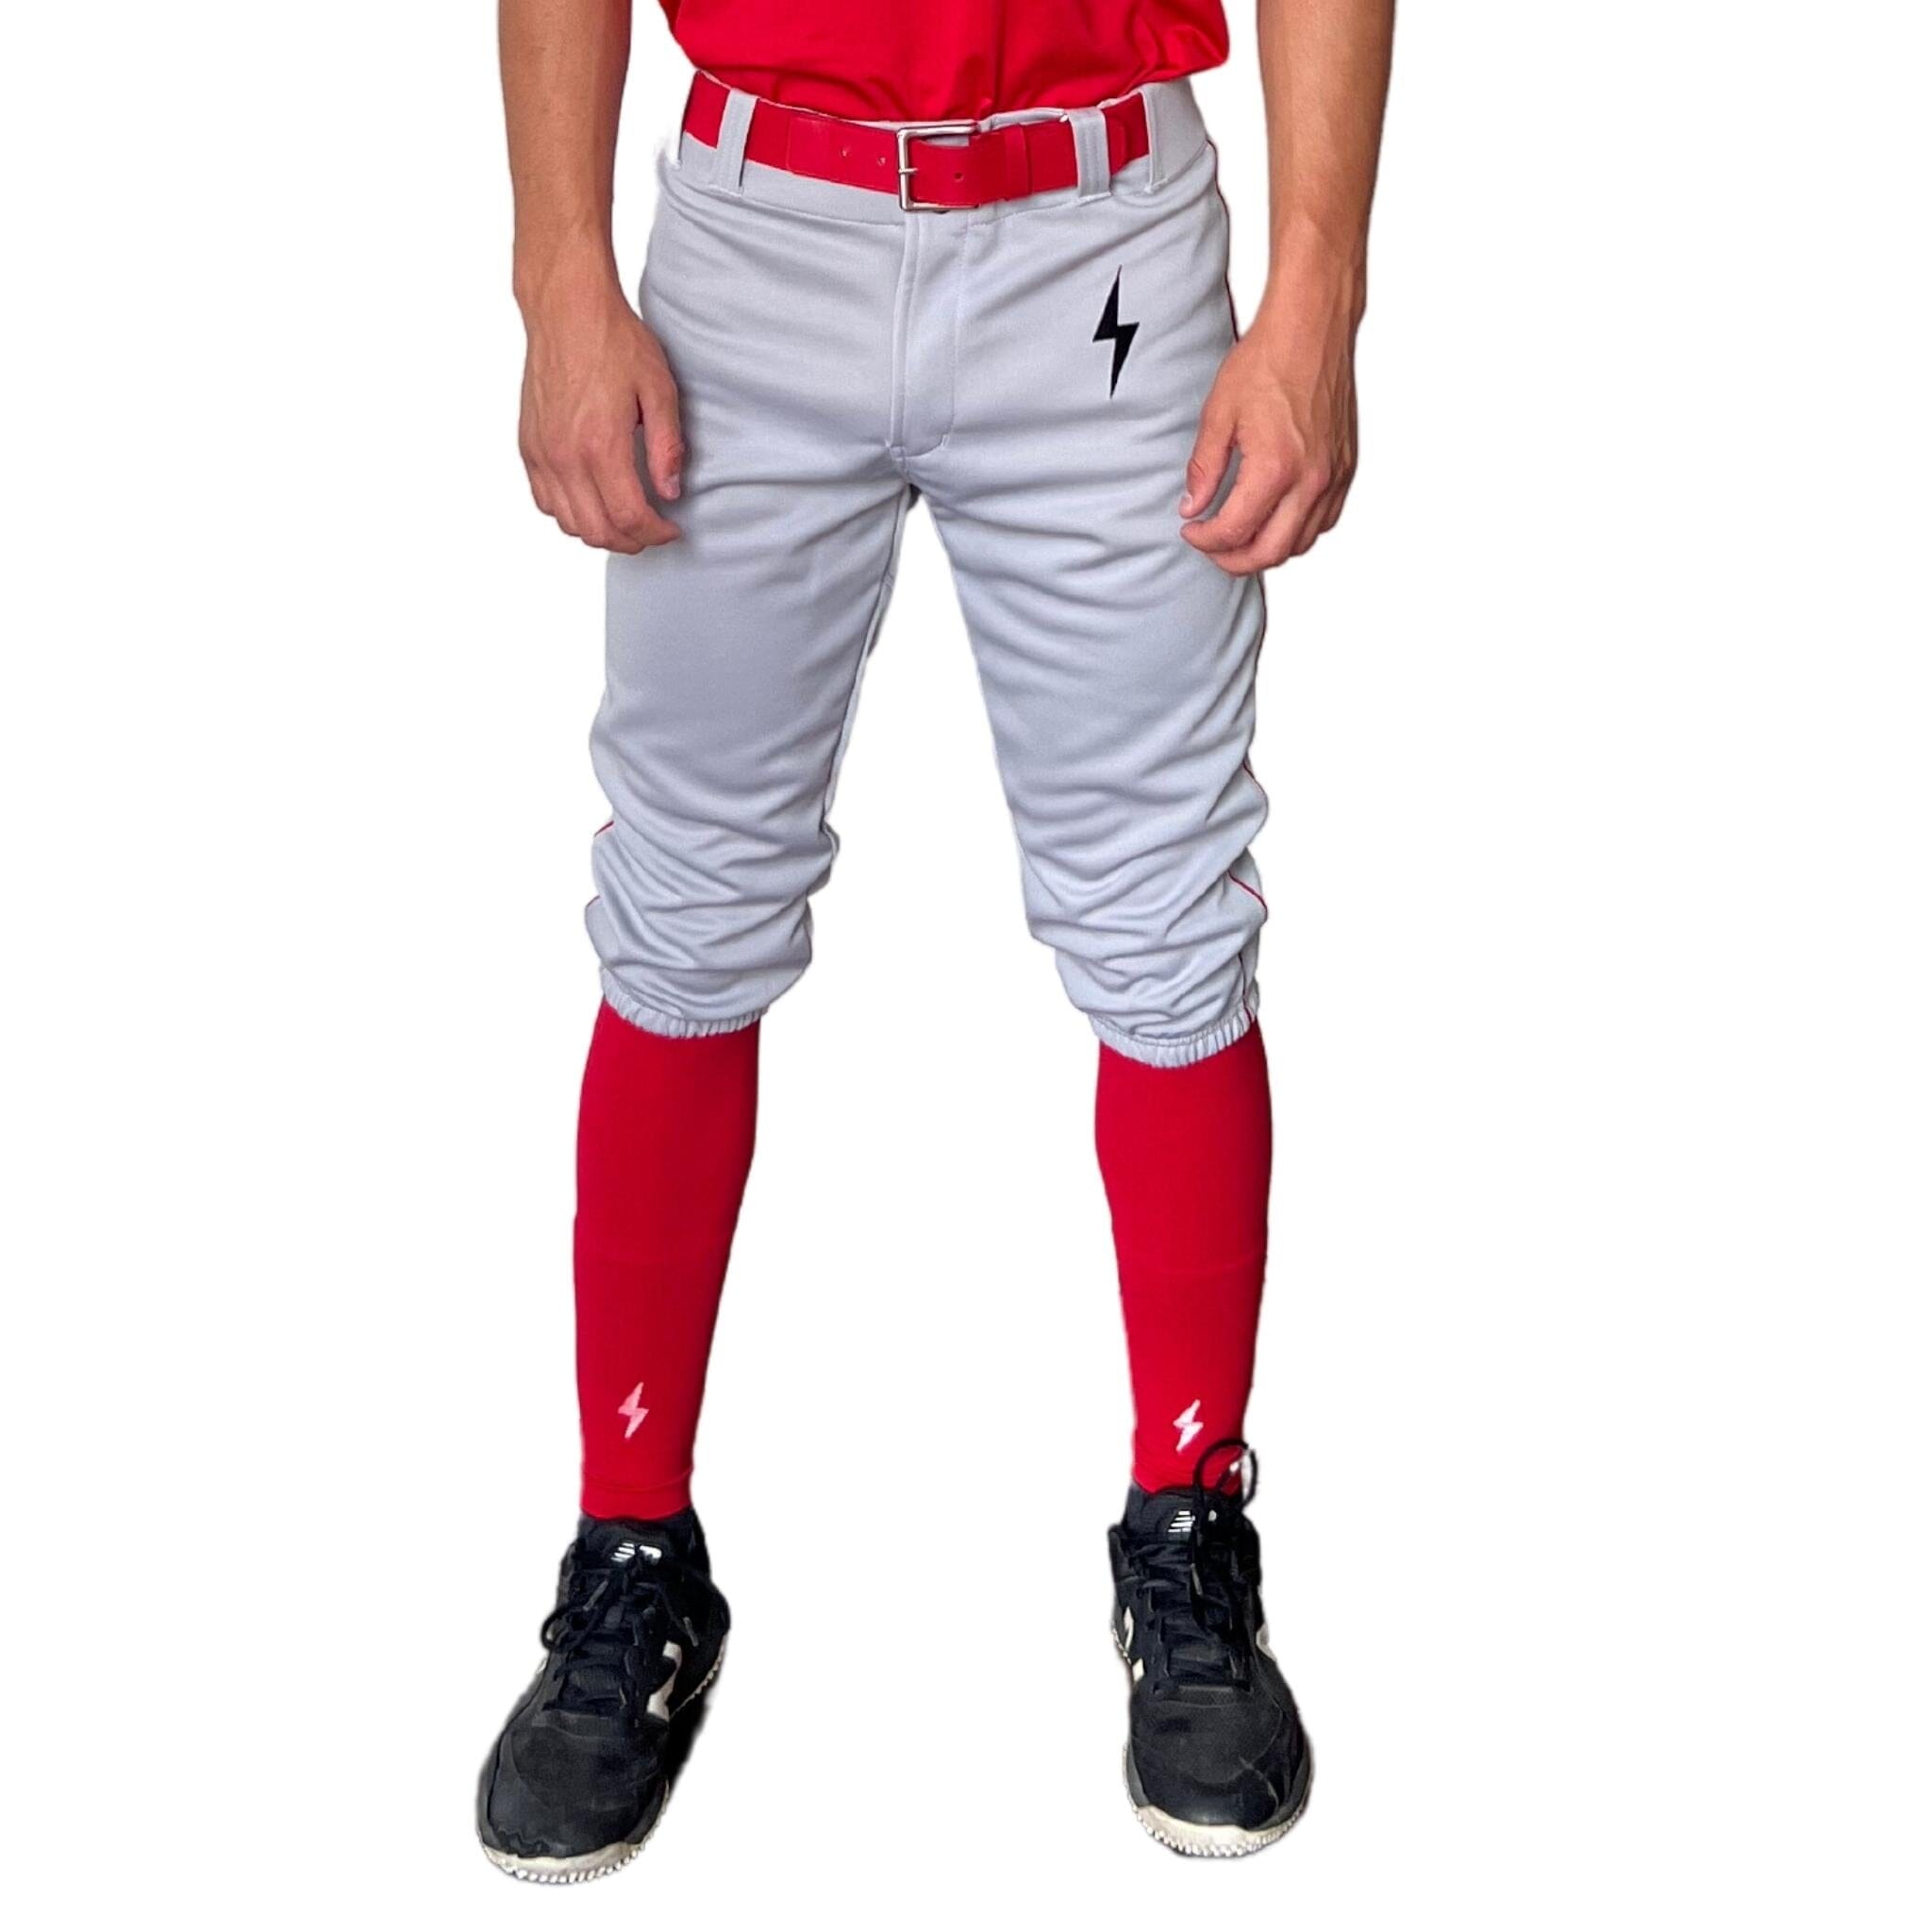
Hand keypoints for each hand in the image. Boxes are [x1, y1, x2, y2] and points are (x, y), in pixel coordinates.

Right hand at [518, 268, 683, 552]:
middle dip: (631, 541)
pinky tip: (593, 499)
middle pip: (597, 531)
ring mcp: (541, 452)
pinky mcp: (528, 445)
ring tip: (625, 519)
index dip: (655, 534)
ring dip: (600, 531)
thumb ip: (666, 447)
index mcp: (601, 444)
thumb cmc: (614, 341)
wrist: (566, 309)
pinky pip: (545, 501)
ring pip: (568, 524)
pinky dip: (570, 513)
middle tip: (652, 530)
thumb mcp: (659, 390)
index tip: (671, 528)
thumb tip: (669, 492)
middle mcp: (565, 455)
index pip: (629, 517)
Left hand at [1180, 264, 1362, 574]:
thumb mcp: (1218, 414)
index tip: (1190, 528)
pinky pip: (1324, 521)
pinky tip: (1275, 519)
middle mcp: (1311, 480)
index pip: (1234, 532)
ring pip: (1300, 543)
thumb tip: (1193, 505)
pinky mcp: (1345, 468)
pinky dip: (1297, 532)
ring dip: (1266, 549)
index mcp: (1275, 469)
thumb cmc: (1269, 359)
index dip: (1204, 539)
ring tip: (1239, 535)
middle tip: (1211, 546)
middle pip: (1270, 553)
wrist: (1313, 326)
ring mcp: (1333, 476)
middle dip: (1233, 559)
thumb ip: (1204, 468)